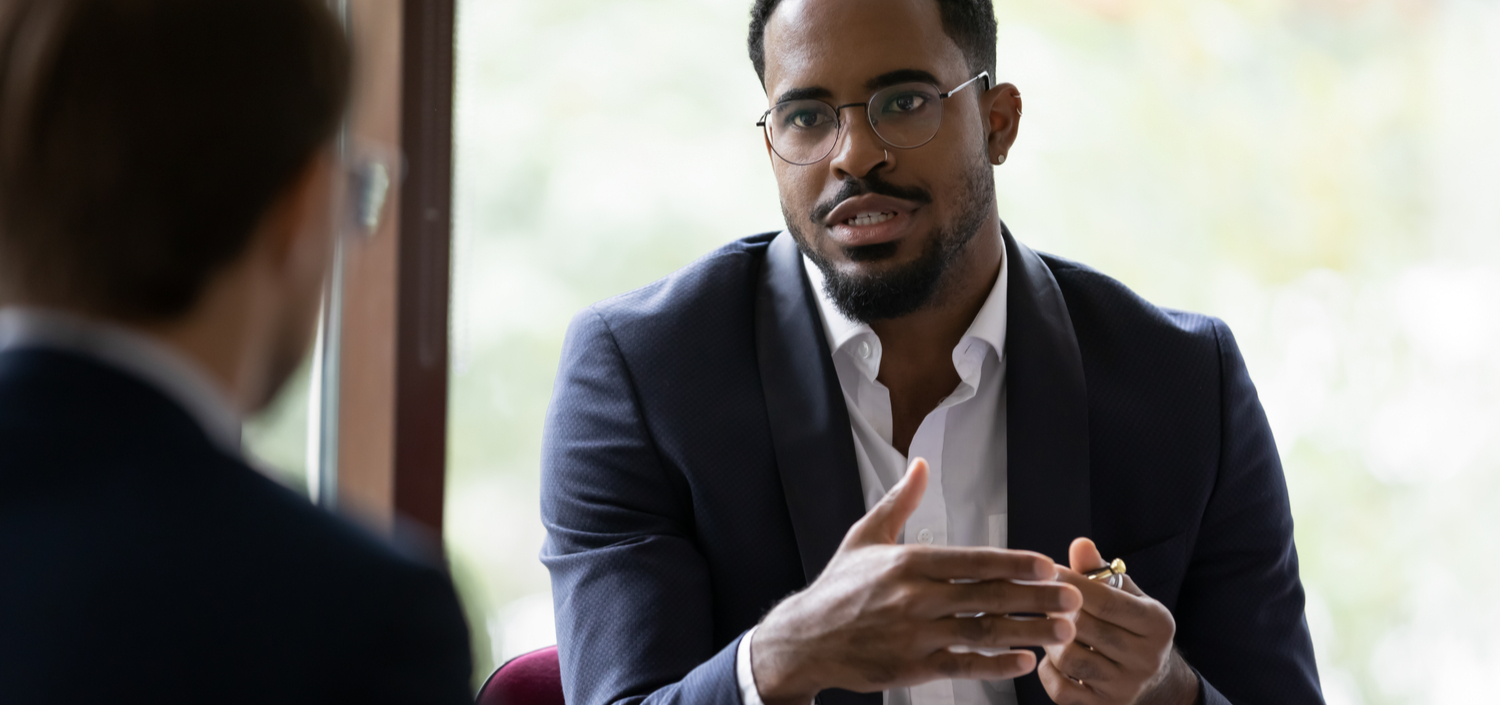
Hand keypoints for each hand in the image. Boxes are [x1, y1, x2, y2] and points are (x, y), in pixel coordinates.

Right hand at [750, 459, 1082, 704]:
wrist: (803, 639)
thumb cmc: (837, 587)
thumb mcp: (863, 537)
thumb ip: (900, 501)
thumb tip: (921, 464)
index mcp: (907, 562)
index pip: (972, 561)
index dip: (1013, 563)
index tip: (1047, 564)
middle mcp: (914, 598)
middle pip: (987, 596)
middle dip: (1035, 597)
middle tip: (1073, 598)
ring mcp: (914, 635)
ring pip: (982, 632)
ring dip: (1027, 632)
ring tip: (1063, 632)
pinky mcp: (912, 668)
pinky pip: (963, 666)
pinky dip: (996, 665)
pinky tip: (1024, 662)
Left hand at [1038, 538, 1199, 704]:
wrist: (1157, 683)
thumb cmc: (1133, 629)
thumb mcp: (1129, 597)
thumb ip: (1101, 572)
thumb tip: (1080, 544)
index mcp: (1157, 624)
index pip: (1106, 600)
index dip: (1071, 583)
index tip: (1047, 571)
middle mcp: (1146, 658)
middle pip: (1085, 628)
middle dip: (1056, 609)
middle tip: (1040, 598)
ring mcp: (1126, 688)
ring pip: (1070, 658)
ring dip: (1050, 639)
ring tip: (1048, 627)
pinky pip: (1062, 690)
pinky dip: (1048, 670)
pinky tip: (1052, 657)